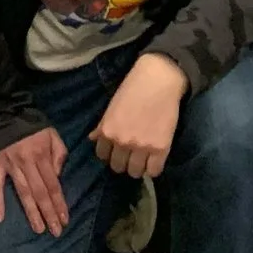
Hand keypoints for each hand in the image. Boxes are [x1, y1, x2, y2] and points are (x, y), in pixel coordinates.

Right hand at [0, 126, 69, 235]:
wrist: (8, 112)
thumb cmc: (34, 127)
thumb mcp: (53, 136)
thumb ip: (59, 155)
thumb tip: (57, 177)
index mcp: (42, 155)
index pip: (53, 185)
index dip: (59, 204)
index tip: (64, 220)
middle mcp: (27, 163)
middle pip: (40, 192)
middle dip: (48, 213)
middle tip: (55, 232)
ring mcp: (11, 165)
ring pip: (22, 192)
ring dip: (30, 212)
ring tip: (37, 229)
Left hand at [89, 52, 186, 180]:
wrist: (158, 80)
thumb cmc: (132, 89)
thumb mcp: (112, 107)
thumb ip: (102, 126)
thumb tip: (92, 139)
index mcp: (107, 131)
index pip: (102, 156)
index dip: (110, 154)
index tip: (117, 151)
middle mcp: (122, 142)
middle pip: (118, 167)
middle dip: (123, 162)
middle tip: (131, 155)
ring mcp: (141, 147)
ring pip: (135, 172)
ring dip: (138, 167)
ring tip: (143, 158)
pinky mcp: (161, 148)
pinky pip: (154, 171)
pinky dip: (153, 168)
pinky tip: (154, 160)